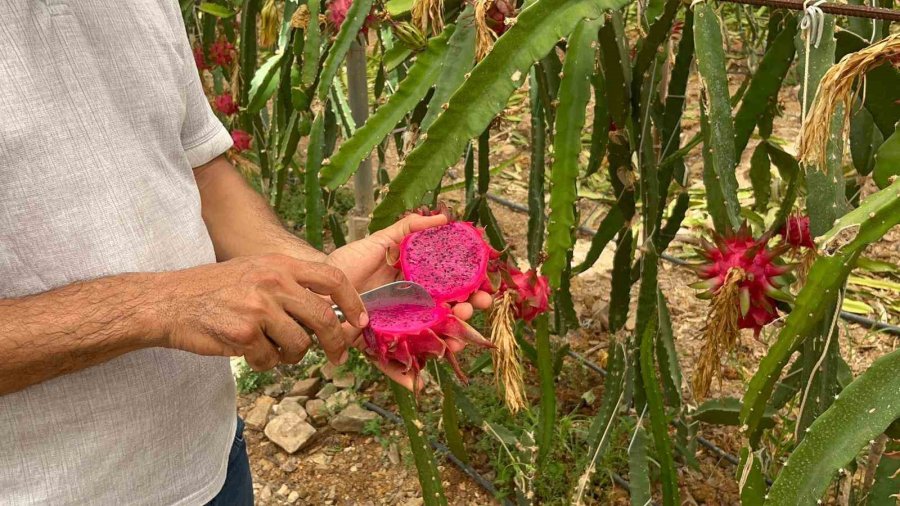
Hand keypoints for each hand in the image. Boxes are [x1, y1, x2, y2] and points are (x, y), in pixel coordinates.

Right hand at [158, 254, 366, 369]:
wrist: (169, 301)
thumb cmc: (215, 289)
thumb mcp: (257, 271)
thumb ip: (291, 285)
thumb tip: (330, 312)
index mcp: (281, 265)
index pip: (332, 278)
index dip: (352, 302)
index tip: (359, 321)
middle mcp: (274, 282)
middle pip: (323, 317)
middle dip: (335, 342)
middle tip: (336, 356)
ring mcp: (259, 308)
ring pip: (299, 345)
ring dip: (290, 355)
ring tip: (271, 348)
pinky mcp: (244, 333)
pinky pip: (269, 360)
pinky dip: (262, 362)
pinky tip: (247, 351)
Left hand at [325, 214, 492, 389]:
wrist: (318, 282)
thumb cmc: (350, 262)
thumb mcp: (381, 241)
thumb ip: (410, 229)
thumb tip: (444, 218)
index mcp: (417, 284)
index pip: (451, 290)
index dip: (471, 292)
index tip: (485, 293)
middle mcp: (412, 307)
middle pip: (446, 316)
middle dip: (465, 317)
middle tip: (472, 312)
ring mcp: (396, 327)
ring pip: (427, 340)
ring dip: (445, 345)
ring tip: (455, 344)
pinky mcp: (376, 344)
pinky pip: (390, 363)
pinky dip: (403, 375)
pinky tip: (417, 384)